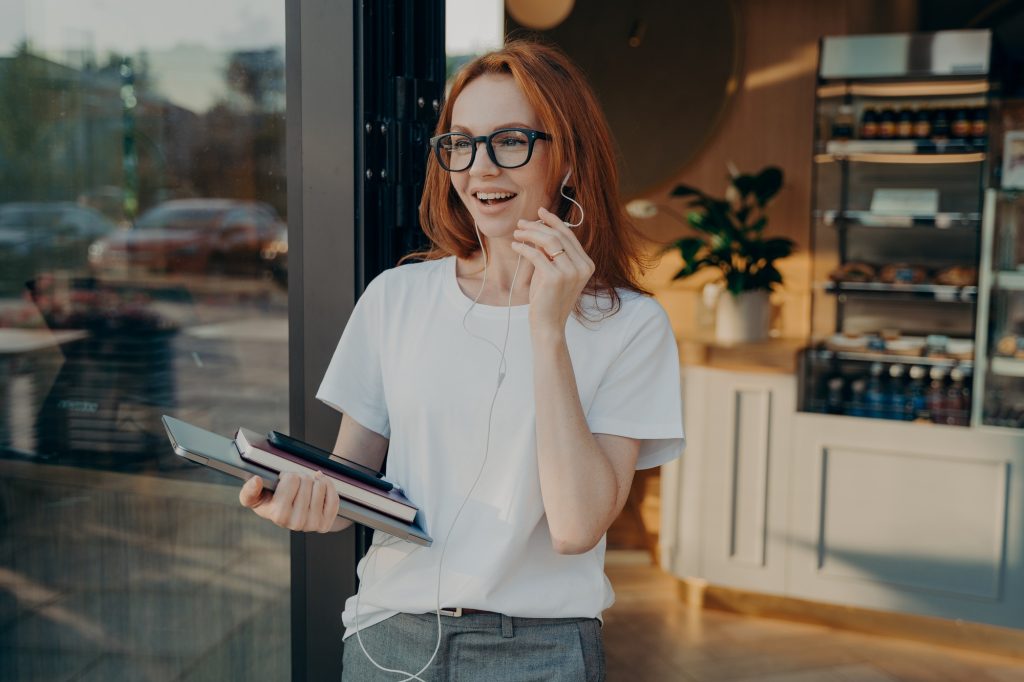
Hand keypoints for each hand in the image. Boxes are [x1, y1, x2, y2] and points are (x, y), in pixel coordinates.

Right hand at [239, 471, 339, 532]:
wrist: (292, 515)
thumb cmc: (272, 502)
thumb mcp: (256, 497)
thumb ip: (249, 490)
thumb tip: (256, 480)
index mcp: (276, 515)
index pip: (291, 480)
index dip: (287, 476)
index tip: (281, 477)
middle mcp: (294, 524)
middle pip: (306, 481)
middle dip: (301, 476)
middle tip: (296, 482)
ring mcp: (311, 525)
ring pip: (320, 486)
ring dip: (315, 481)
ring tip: (307, 485)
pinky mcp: (325, 525)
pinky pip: (333, 498)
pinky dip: (329, 487)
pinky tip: (320, 485)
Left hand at [510, 207, 594, 332]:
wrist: (548, 325)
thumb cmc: (548, 299)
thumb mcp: (552, 271)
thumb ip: (550, 252)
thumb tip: (537, 228)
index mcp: (586, 264)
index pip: (569, 235)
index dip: (554, 221)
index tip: (540, 211)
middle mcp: (582, 266)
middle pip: (558, 236)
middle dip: (537, 226)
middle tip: (521, 224)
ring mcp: (571, 272)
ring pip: (549, 241)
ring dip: (530, 234)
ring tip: (517, 234)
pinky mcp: (555, 277)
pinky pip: (536, 255)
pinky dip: (524, 248)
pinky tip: (515, 246)